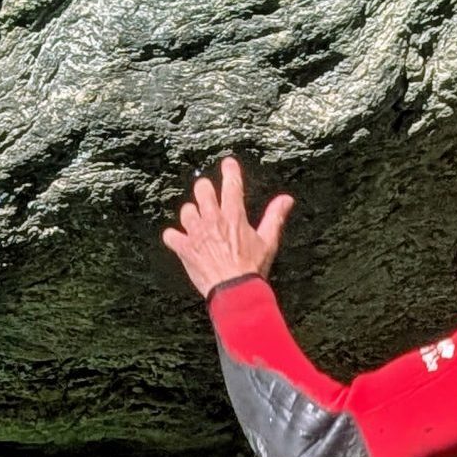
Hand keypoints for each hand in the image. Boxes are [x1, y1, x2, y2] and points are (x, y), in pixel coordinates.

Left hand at [161, 157, 294, 297]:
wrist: (235, 292)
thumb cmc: (252, 269)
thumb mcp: (268, 242)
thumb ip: (275, 217)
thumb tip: (287, 199)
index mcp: (234, 215)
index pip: (231, 183)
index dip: (230, 169)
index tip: (228, 164)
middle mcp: (213, 219)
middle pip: (202, 189)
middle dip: (205, 190)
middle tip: (208, 198)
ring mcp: (197, 233)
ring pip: (186, 210)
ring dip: (191, 215)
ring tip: (197, 224)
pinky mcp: (185, 248)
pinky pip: (170, 235)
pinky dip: (174, 238)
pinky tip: (180, 241)